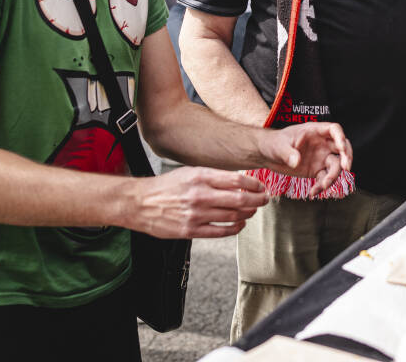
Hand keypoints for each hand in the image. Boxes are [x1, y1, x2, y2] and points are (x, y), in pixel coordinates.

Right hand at [128, 166, 267, 238]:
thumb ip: (213, 177)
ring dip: (248, 213)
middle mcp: (200, 195)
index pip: (237, 180)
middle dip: (257, 200)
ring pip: (233, 215)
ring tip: (253, 211)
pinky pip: (220, 231)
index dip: (254, 185)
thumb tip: (238, 181)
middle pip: (239, 199)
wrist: (140, 203)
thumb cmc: (166, 187)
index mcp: (200, 176)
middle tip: (264, 199)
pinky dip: (235, 228)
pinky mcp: (190, 230)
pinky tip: (240, 224)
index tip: (261, 187)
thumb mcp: (189, 172)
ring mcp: (196, 214)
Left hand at [262, 122, 352, 195]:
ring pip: (336, 166)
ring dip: (333, 177)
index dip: (340, 137)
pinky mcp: (317, 170)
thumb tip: (296, 161)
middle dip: (346, 157)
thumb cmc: (273, 144)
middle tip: (345, 168)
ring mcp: (321, 157)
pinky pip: (325, 178)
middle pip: (342, 147)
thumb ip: (287, 153)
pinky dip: (321, 187)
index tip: (341, 149)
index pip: (334, 130)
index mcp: (315, 131)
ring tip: (323, 186)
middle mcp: (322, 143)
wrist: (267, 155)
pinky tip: (313, 193)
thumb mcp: (278, 146)